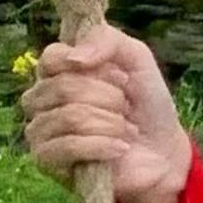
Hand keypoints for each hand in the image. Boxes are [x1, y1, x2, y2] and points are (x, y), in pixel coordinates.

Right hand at [18, 26, 193, 202]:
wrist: (163, 152)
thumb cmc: (146, 103)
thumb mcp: (136, 58)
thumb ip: (107, 40)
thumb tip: (74, 57)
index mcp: (57, 72)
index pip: (51, 57)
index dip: (89, 64)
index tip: (121, 76)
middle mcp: (41, 99)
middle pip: (63, 87)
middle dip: (109, 97)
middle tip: (127, 108)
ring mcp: (39, 131)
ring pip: (68, 117)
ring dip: (110, 123)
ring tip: (127, 129)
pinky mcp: (46, 162)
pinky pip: (68, 146)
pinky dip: (103, 145)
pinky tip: (121, 148)